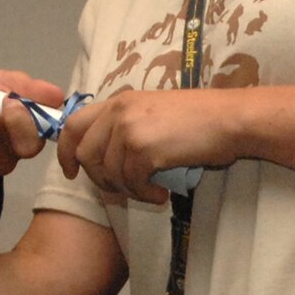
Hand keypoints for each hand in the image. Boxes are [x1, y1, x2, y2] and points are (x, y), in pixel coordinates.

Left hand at [58, 89, 241, 205]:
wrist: (228, 119)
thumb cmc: (199, 118)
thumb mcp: (153, 112)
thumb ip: (126, 127)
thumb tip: (107, 160)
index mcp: (118, 101)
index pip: (73, 124)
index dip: (65, 151)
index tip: (71, 172)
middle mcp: (118, 111)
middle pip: (85, 154)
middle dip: (99, 178)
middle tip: (121, 189)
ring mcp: (129, 129)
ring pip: (108, 172)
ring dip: (128, 189)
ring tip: (151, 190)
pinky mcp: (143, 149)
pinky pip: (131, 182)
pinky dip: (145, 194)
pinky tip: (162, 193)